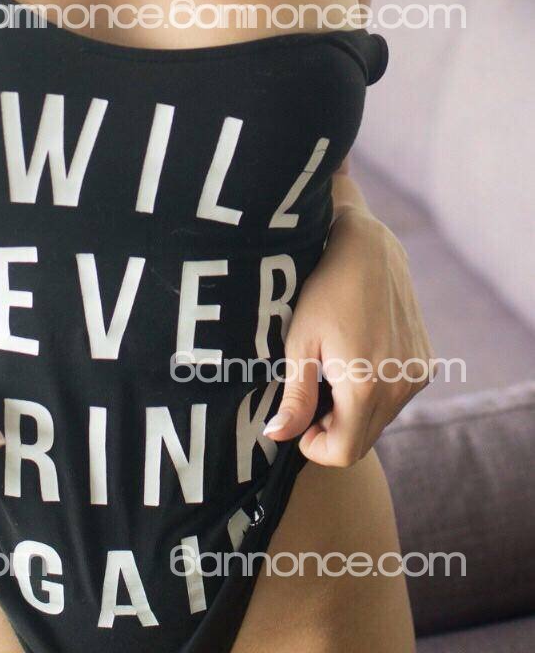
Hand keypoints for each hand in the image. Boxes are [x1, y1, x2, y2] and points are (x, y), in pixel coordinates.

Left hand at [262, 209, 435, 464]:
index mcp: (365, 387)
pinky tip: (357, 358)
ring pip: (381, 420)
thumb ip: (294, 396)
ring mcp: (416, 375)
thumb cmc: (324, 290)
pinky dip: (376, 393)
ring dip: (354, 411)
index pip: (344, 453)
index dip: (315, 446)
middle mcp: (399, 387)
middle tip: (311, 392)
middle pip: (363, 439)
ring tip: (332, 370)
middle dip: (333, 429)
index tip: (299, 420)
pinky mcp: (425, 362)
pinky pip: (397, 397)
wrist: (368, 249)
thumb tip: (278, 435)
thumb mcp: (300, 341)